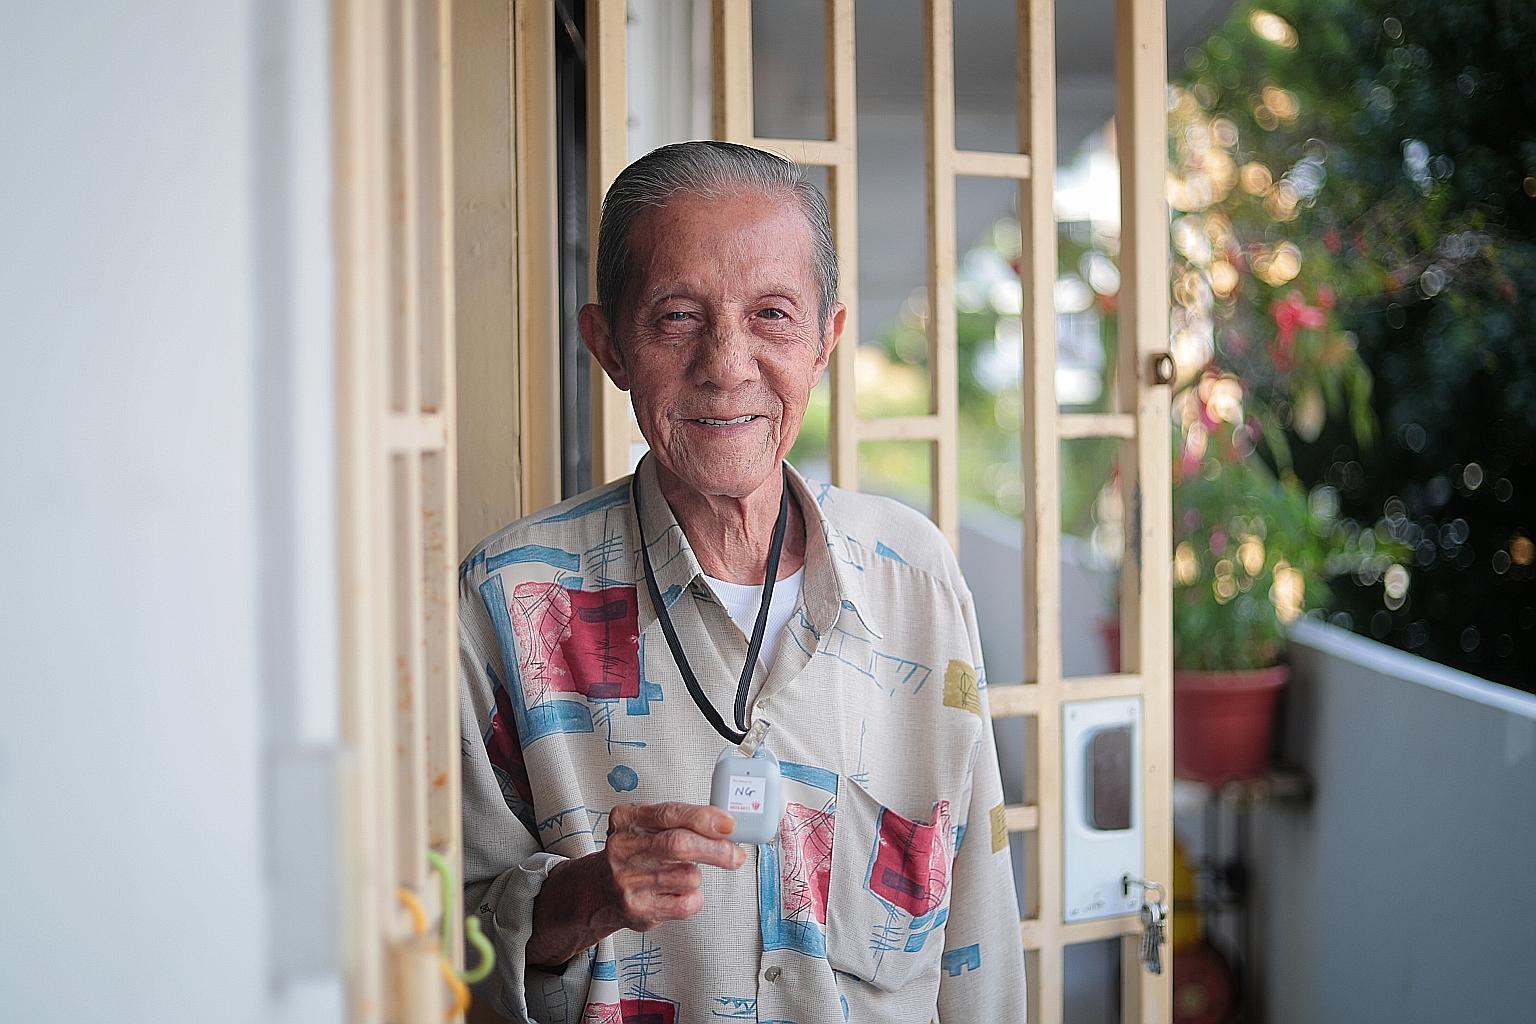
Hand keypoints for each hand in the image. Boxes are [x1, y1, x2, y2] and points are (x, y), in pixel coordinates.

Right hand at [597, 801, 746, 931]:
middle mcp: (623, 848)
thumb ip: (681, 821)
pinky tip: (677, 892)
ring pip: (688, 875)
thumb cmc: (634, 853)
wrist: (600, 890)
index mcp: (626, 819)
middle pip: (679, 845)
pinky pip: (686, 903)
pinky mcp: (638, 909)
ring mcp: (628, 880)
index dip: (704, 818)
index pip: (670, 814)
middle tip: (735, 855)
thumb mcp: (647, 826)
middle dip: (715, 850)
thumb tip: (725, 826)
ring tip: (680, 874)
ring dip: (695, 875)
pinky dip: (692, 898)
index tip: (728, 824)